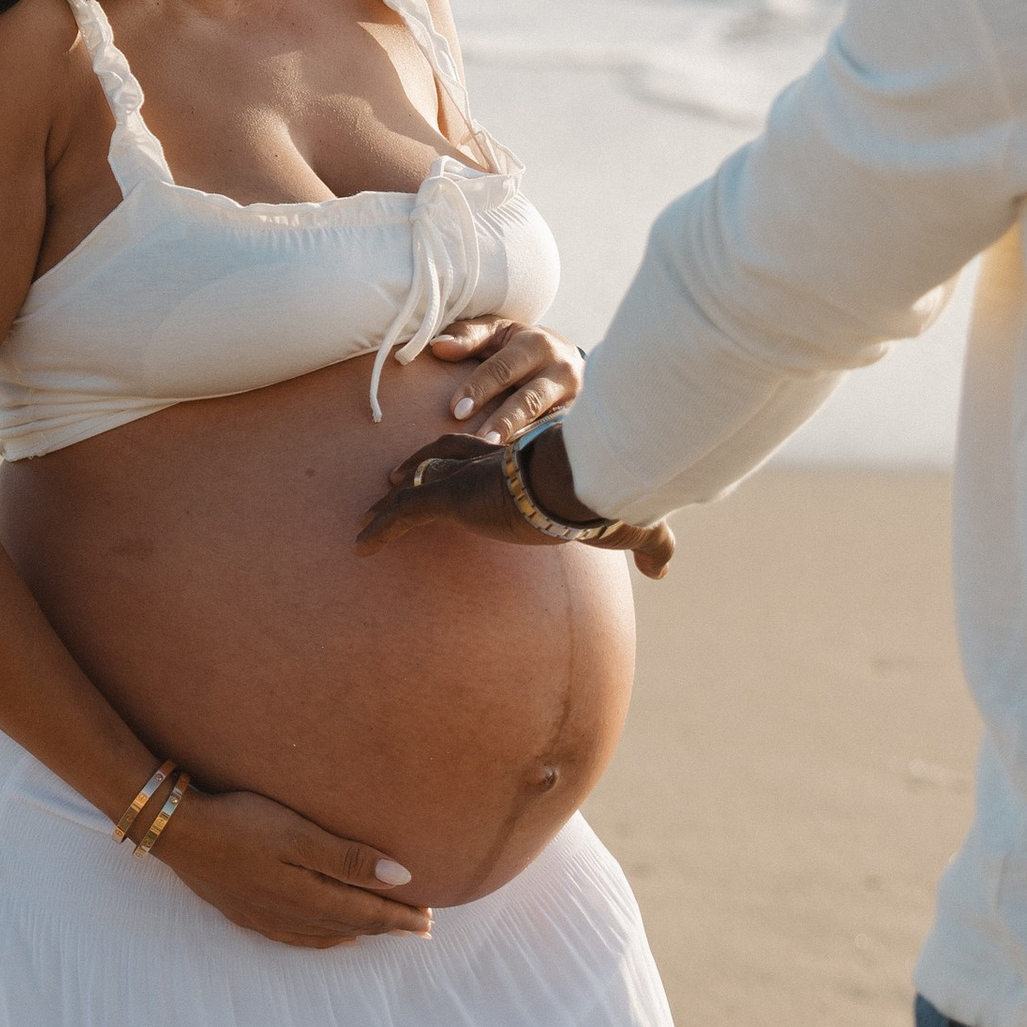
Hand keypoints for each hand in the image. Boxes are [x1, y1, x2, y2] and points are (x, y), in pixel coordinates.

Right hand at [154, 782, 434, 948]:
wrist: (180, 832)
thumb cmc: (243, 823)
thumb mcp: (299, 834)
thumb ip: (349, 858)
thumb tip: (402, 878)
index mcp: (312, 895)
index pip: (369, 911)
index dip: (402, 917)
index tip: (431, 919)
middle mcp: (295, 915)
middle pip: (353, 925)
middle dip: (390, 926)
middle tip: (422, 928)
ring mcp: (270, 918)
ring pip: (328, 934)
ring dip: (361, 932)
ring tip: (385, 932)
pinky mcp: (250, 914)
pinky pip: (299, 938)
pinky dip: (325, 939)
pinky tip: (331, 936)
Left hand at [355, 429, 677, 581]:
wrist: (585, 487)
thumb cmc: (606, 500)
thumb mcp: (628, 526)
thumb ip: (648, 544)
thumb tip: (665, 571)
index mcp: (523, 468)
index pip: (484, 455)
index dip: (465, 459)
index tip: (455, 469)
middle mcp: (490, 467)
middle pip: (442, 459)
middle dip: (419, 468)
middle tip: (397, 479)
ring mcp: (467, 480)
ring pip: (418, 485)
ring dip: (393, 501)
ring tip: (369, 518)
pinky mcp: (451, 496)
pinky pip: (406, 512)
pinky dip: (381, 527)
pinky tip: (360, 546)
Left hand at [423, 315, 582, 445]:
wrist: (570, 359)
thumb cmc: (520, 346)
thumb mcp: (498, 333)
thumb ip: (468, 337)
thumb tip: (438, 346)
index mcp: (536, 344)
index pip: (503, 369)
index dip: (479, 389)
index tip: (455, 411)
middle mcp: (560, 371)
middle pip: (528, 399)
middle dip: (503, 419)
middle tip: (477, 437)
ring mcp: (572, 399)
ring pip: (545, 422)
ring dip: (520, 438)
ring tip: (496, 453)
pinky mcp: (576, 421)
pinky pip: (555, 437)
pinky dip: (535, 448)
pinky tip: (516, 464)